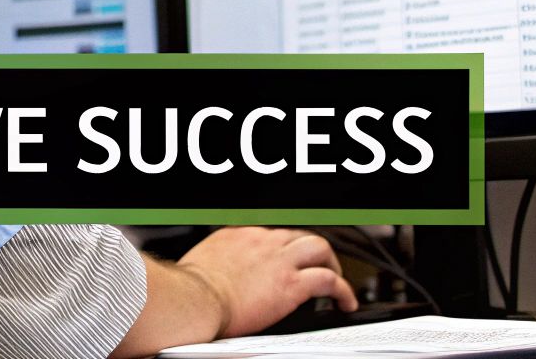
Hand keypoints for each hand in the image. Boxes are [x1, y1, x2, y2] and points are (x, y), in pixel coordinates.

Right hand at [178, 227, 357, 337]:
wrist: (194, 299)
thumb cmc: (190, 289)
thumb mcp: (199, 263)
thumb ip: (215, 265)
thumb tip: (213, 278)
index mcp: (238, 235)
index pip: (270, 232)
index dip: (282, 245)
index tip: (283, 258)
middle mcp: (262, 241)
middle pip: (298, 234)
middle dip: (311, 250)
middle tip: (316, 265)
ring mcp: (279, 260)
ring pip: (319, 248)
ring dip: (331, 263)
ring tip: (335, 280)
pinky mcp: (291, 284)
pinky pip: (329, 282)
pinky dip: (343, 291)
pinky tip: (345, 303)